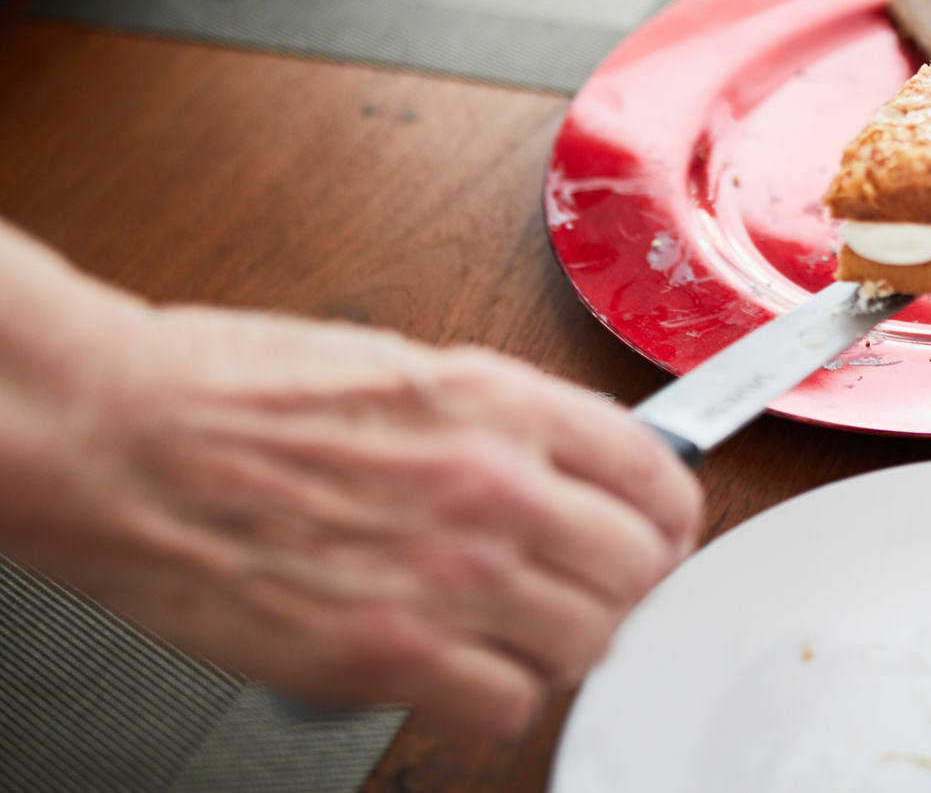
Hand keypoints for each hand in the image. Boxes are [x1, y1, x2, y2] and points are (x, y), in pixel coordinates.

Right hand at [0, 243, 700, 739]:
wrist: (120, 436)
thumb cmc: (233, 389)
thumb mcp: (404, 366)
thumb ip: (501, 420)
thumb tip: (569, 463)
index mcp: (500, 401)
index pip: (656, 472)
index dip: (669, 513)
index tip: (657, 530)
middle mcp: (493, 485)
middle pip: (639, 567)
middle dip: (622, 581)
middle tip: (586, 585)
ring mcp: (448, 574)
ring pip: (588, 642)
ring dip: (562, 642)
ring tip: (518, 629)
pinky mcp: (385, 652)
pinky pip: (506, 706)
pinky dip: (496, 697)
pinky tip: (461, 670)